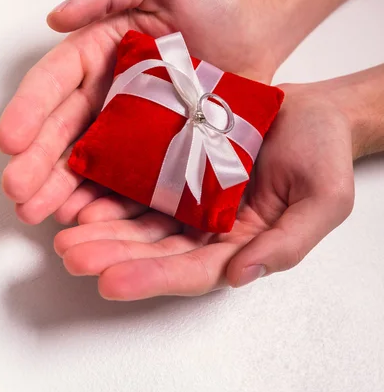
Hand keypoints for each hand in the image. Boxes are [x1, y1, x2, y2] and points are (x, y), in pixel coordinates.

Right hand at [0, 0, 277, 223]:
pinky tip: (84, 216)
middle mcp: (105, 91)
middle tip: (18, 191)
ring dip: (59, 187)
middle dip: (37, 161)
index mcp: (97, 51)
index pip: (55, 81)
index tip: (11, 141)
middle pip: (62, 128)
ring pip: (86, 158)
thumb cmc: (210, 3)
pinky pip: (126, 176)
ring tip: (38, 212)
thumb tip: (55, 18)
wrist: (256, 36)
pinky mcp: (157, 149)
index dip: (29, 110)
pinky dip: (104, 197)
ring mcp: (129, 125)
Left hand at [53, 82, 354, 299]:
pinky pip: (142, 182)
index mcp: (242, 243)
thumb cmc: (324, 153)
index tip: (110, 281)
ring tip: (66, 230)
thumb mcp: (322, 201)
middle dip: (113, 254)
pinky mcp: (180, 166)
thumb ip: (287, 243)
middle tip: (72, 254)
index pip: (192, 270)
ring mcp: (193, 196)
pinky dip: (113, 192)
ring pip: (141, 219)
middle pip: (156, 249)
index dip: (152, 278)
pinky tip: (85, 193)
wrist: (314, 110)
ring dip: (103, 227)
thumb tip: (240, 276)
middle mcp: (211, 226)